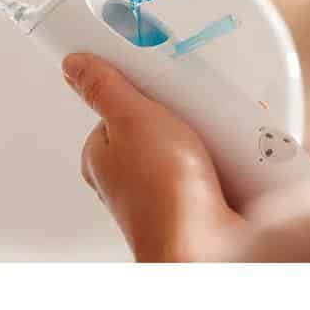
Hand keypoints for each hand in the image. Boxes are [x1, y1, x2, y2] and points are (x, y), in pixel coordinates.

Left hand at [62, 53, 242, 261]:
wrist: (205, 243)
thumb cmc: (161, 192)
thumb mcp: (131, 119)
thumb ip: (104, 88)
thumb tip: (75, 66)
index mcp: (102, 157)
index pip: (119, 107)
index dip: (143, 90)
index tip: (159, 77)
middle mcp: (130, 177)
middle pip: (157, 124)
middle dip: (182, 112)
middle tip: (195, 106)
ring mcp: (164, 189)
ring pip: (188, 145)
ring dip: (208, 135)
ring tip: (219, 130)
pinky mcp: (196, 200)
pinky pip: (211, 166)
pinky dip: (226, 157)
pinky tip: (234, 155)